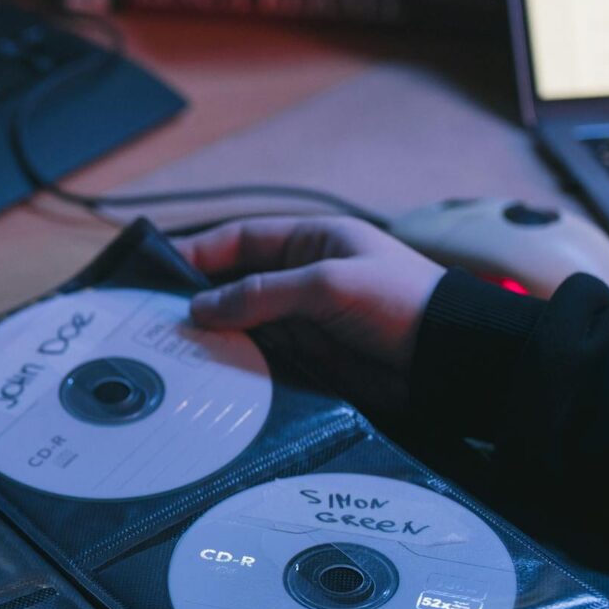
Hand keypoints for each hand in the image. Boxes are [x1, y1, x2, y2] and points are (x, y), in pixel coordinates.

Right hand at [174, 217, 443, 412]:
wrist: (450, 361)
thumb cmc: (402, 303)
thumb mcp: (327, 284)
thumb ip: (261, 294)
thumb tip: (202, 308)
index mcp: (313, 240)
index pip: (241, 239)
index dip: (200, 252)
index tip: (159, 271)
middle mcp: (304, 276)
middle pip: (235, 283)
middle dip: (200, 297)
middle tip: (158, 317)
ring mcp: (305, 318)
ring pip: (244, 322)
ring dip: (215, 333)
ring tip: (176, 347)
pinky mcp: (310, 356)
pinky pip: (261, 354)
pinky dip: (235, 360)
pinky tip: (211, 369)